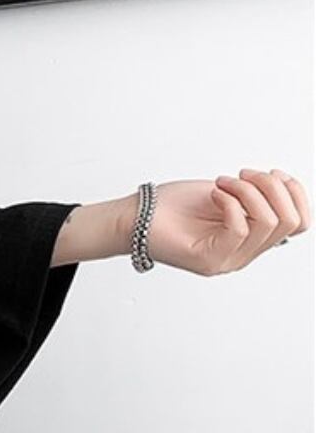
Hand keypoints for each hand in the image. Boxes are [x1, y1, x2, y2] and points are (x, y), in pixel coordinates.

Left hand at [143, 168, 307, 275]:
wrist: (133, 217)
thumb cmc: (172, 205)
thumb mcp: (226, 193)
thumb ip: (255, 195)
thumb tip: (285, 186)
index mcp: (252, 239)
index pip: (301, 223)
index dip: (295, 191)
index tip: (270, 171)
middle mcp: (243, 254)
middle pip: (290, 221)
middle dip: (272, 187)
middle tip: (242, 174)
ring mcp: (227, 260)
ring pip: (269, 222)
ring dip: (249, 191)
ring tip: (223, 182)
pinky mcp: (208, 260)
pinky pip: (239, 229)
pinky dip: (231, 202)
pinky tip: (214, 194)